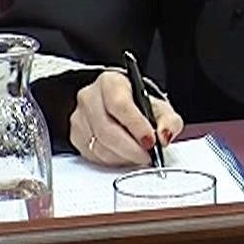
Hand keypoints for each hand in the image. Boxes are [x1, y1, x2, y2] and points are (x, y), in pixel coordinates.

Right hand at [69, 71, 183, 166]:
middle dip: (130, 147)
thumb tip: (164, 136)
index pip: (119, 104)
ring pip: (98, 144)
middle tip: (147, 156)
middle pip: (106, 128)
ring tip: (140, 157)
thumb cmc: (139, 104)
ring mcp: (79, 117)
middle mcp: (90, 97)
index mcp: (111, 82)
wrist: (120, 106)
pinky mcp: (75, 136)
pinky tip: (125, 157)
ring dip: (122, 156)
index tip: (151, 141)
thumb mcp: (160, 107)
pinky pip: (92, 154)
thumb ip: (169, 120)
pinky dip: (112, 160)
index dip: (136, 126)